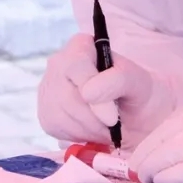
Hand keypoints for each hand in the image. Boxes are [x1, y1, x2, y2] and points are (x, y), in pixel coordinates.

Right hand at [38, 33, 166, 147]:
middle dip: (93, 119)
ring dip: (88, 130)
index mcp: (82, 46)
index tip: (111, 117)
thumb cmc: (136, 92)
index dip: (93, 94)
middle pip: (65, 96)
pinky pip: (55, 128)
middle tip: (113, 127)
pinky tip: (93, 130)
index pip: (76, 66)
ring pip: (59, 115)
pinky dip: (78, 136)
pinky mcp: (45, 113)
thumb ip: (118, 79)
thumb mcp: (138, 81)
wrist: (133, 115)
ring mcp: (48, 88)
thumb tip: (88, 93)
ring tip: (106, 128)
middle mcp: (59, 62)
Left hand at [127, 91, 182, 182]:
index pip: (177, 119)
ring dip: (151, 167)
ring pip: (168, 151)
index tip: (147, 153)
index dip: (158, 138)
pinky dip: (167, 178)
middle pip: (167, 132)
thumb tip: (179, 158)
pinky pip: (180, 170)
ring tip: (145, 180)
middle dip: (147, 153)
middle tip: (137, 170)